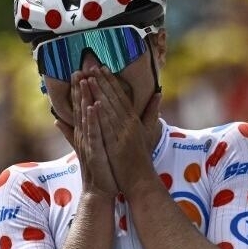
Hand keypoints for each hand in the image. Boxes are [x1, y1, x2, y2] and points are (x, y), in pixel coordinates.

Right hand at [61, 70, 117, 196]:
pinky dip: (93, 119)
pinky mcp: (94, 150)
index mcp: (84, 132)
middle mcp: (83, 135)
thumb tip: (56, 122)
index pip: (80, 108)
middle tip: (77, 70)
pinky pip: (93, 132)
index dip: (78, 91)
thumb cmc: (97, 170)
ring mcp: (88, 142)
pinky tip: (93, 106)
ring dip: (84, 98)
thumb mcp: (85, 147)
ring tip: (84, 81)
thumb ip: (71, 133)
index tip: (79, 72)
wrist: (98, 191)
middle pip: (80, 108)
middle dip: (79, 89)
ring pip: (85, 117)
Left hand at [88, 66, 161, 194]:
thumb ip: (151, 113)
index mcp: (133, 121)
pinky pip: (107, 129)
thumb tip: (158, 94)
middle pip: (114, 99)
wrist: (141, 181)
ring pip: (110, 110)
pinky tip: (93, 104)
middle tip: (91, 67)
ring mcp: (123, 135)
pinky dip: (101, 116)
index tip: (101, 69)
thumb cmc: (140, 159)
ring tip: (89, 79)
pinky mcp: (118, 146)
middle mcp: (129, 125)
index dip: (111, 82)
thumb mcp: (147, 133)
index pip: (121, 97)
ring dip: (99, 93)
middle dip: (103, 82)